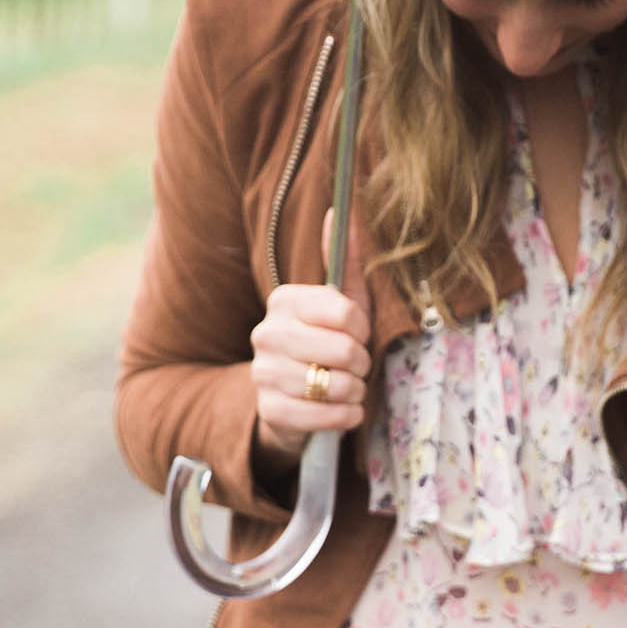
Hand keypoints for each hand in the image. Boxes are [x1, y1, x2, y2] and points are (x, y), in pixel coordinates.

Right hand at [250, 208, 370, 464]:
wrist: (296, 399)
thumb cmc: (327, 346)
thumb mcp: (343, 303)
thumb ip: (344, 260)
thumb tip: (339, 210)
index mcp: (284, 300)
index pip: (345, 311)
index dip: (363, 328)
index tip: (358, 334)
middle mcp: (266, 333)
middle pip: (343, 349)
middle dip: (360, 363)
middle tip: (354, 366)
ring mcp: (263, 373)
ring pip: (335, 385)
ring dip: (354, 391)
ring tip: (345, 387)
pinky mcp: (270, 411)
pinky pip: (325, 417)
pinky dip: (345, 417)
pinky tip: (342, 410)